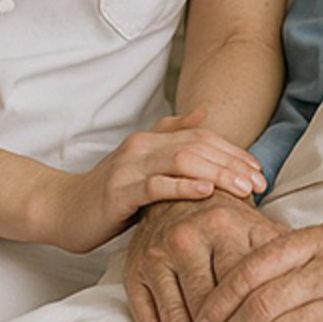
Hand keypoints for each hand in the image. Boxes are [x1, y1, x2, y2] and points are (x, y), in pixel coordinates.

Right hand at [44, 108, 268, 252]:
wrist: (62, 209)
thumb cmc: (109, 192)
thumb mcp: (143, 162)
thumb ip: (172, 136)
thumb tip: (204, 112)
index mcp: (152, 139)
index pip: (203, 138)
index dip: (234, 152)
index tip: (259, 171)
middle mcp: (143, 147)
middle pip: (199, 147)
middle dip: (233, 164)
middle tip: (260, 183)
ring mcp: (130, 168)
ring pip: (182, 162)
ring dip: (218, 174)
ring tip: (243, 189)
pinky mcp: (119, 192)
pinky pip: (156, 186)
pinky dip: (184, 187)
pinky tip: (206, 192)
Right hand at [123, 191, 287, 321]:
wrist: (179, 196)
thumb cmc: (229, 221)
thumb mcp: (258, 227)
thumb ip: (285, 253)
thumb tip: (314, 284)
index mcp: (225, 227)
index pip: (242, 286)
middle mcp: (188, 238)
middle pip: (208, 306)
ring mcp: (158, 255)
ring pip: (177, 316)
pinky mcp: (134, 269)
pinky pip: (147, 314)